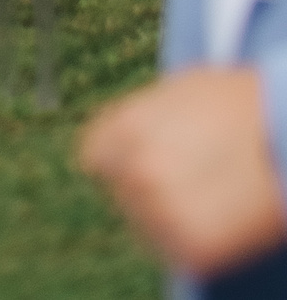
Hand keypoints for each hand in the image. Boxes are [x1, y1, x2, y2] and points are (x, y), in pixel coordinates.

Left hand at [82, 67, 286, 276]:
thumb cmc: (246, 105)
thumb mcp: (181, 90)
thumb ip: (143, 115)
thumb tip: (123, 136)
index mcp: (123, 128)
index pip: (95, 156)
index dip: (121, 161)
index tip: (144, 163)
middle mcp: (135, 170)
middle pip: (123, 191)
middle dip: (149, 189)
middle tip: (193, 179)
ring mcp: (162, 210)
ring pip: (150, 223)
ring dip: (171, 216)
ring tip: (214, 194)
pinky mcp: (194, 246)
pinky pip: (181, 250)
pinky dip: (200, 241)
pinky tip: (224, 217)